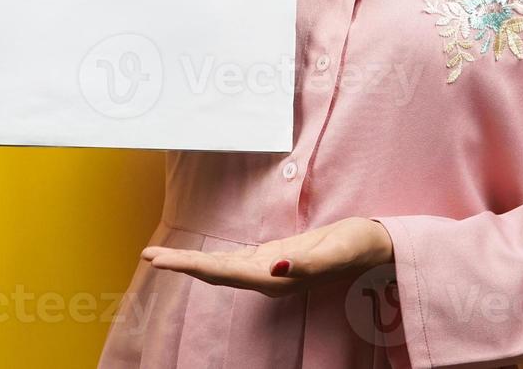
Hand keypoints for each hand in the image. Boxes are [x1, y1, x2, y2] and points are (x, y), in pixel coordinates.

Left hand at [140, 217, 394, 297]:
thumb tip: (273, 268)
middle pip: (216, 272)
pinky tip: (197, 261)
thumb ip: (306, 265)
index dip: (189, 265)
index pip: (223, 272)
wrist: (376, 247)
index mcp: (276, 278)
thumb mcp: (335, 251)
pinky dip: (211, 260)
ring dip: (191, 263)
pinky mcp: (275, 260)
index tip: (158, 260)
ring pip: (222, 268)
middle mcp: (268, 278)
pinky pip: (234, 262)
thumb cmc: (358, 244)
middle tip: (146, 256)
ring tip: (160, 257)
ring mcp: (270, 270)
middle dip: (181, 264)